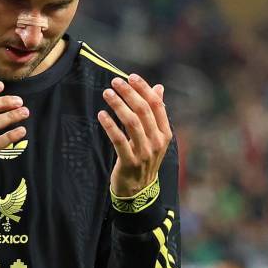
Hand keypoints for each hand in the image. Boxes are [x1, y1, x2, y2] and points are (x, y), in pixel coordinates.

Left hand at [98, 74, 171, 197]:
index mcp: (165, 133)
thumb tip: (159, 88)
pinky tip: (101, 114)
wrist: (139, 190)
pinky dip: (110, 125)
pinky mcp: (130, 162)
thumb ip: (156, 113)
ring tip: (107, 93)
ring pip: (132, 122)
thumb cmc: (145, 158)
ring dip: (118, 105)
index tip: (131, 77)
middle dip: (129, 93)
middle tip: (115, 82)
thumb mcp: (155, 136)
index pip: (156, 105)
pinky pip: (119, 140)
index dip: (144, 89)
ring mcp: (145, 152)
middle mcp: (157, 141)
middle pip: (143, 111)